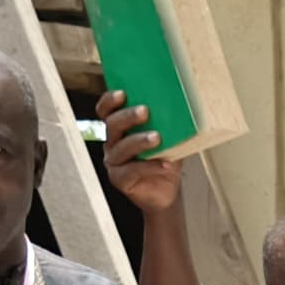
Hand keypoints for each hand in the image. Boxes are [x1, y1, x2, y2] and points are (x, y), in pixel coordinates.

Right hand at [96, 91, 179, 211]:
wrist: (166, 191)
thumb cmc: (163, 159)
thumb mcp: (167, 137)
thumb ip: (165, 123)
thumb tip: (179, 106)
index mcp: (119, 128)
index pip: (106, 111)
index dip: (110, 101)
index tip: (122, 93)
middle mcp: (112, 143)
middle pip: (112, 125)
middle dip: (128, 116)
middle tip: (145, 111)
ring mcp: (114, 161)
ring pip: (121, 148)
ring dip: (139, 140)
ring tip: (157, 138)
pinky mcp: (119, 179)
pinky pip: (132, 170)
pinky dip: (150, 166)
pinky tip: (165, 164)